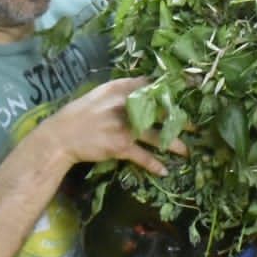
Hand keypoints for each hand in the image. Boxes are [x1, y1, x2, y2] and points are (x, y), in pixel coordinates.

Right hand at [40, 77, 187, 176]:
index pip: (152, 85)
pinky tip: (164, 170)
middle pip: (161, 110)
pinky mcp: (120, 146)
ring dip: (175, 144)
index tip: (191, 91)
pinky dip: (154, 164)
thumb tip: (147, 85)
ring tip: (187, 151)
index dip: (173, 89)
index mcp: (120, 88)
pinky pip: (143, 156)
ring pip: (157, 135)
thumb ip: (123, 89)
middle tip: (195, 126)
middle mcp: (125, 104)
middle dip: (180, 119)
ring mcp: (124, 125)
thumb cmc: (81, 113)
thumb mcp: (101, 94)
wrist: (61, 135)